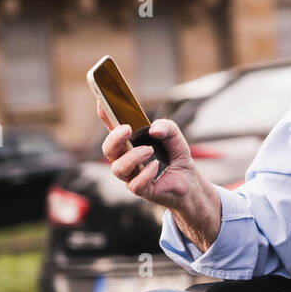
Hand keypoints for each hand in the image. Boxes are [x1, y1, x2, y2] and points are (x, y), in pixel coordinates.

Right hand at [97, 101, 217, 230]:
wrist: (188, 181)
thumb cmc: (175, 156)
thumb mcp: (175, 136)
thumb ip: (167, 126)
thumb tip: (154, 130)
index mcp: (130, 142)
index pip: (112, 128)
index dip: (104, 114)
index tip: (101, 101)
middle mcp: (125, 158)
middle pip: (108, 150)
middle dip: (114, 139)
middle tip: (126, 130)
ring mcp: (131, 175)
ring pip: (117, 168)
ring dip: (132, 157)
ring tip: (149, 151)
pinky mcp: (141, 190)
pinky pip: (134, 184)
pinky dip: (145, 173)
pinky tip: (156, 167)